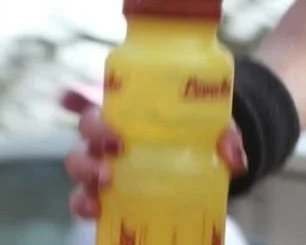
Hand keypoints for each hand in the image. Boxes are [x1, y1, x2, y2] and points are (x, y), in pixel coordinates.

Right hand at [64, 101, 246, 218]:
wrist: (205, 156)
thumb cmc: (201, 131)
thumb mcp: (217, 126)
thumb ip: (227, 137)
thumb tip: (235, 158)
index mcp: (130, 108)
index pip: (97, 95)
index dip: (76, 96)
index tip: (70, 97)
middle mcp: (111, 131)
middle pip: (86, 129)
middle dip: (94, 136)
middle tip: (117, 145)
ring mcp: (105, 161)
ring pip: (78, 163)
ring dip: (85, 171)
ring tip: (106, 180)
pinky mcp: (106, 192)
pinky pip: (83, 198)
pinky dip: (83, 204)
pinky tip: (94, 209)